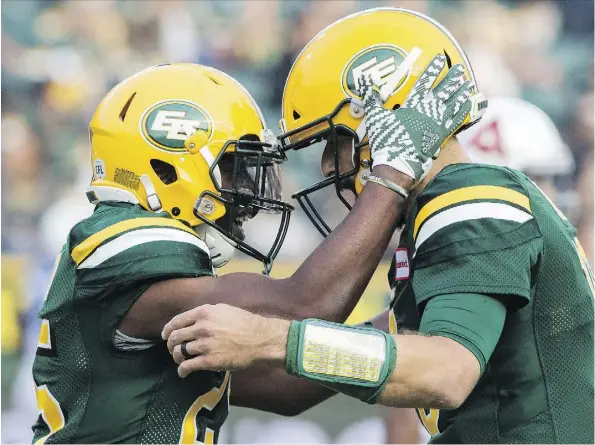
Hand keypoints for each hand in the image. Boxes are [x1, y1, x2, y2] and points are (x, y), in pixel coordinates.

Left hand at [162, 304, 289, 376]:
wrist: (260, 340)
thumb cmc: (245, 324)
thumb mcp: (224, 310)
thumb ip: (206, 314)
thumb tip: (192, 321)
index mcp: (204, 312)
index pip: (177, 321)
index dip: (168, 329)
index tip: (166, 335)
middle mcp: (202, 327)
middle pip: (175, 337)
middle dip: (170, 345)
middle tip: (173, 349)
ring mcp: (204, 344)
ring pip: (179, 352)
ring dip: (177, 358)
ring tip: (180, 360)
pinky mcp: (209, 361)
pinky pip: (187, 366)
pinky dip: (182, 371)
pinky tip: (183, 372)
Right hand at [358, 54, 473, 184]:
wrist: (398, 164)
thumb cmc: (386, 140)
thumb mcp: (375, 117)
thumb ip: (371, 99)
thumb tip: (363, 82)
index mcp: (412, 103)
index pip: (425, 80)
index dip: (433, 68)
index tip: (441, 58)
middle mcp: (428, 110)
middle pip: (443, 89)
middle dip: (451, 77)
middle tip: (459, 68)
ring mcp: (437, 122)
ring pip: (453, 102)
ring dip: (460, 91)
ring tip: (467, 83)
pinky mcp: (442, 135)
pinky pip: (456, 119)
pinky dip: (462, 110)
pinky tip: (467, 104)